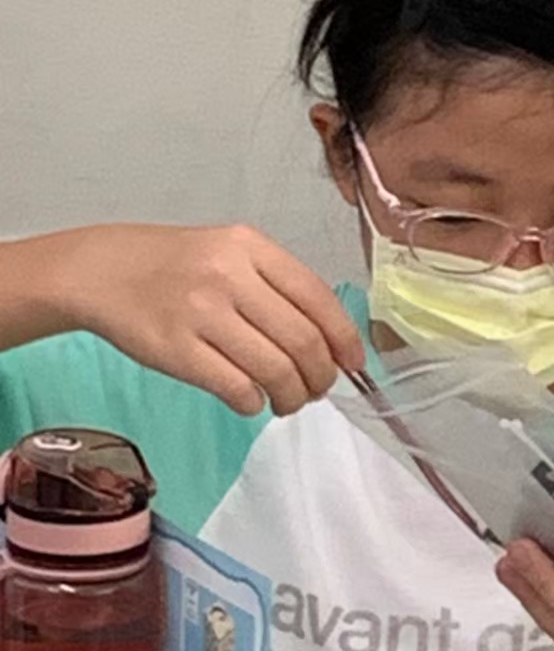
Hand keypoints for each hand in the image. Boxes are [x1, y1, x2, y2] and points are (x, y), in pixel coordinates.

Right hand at [63, 223, 364, 415]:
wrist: (104, 271)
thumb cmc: (177, 266)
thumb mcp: (231, 252)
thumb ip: (277, 285)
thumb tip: (330, 340)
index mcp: (251, 247)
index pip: (318, 297)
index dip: (344, 338)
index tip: (352, 363)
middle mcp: (229, 275)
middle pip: (302, 340)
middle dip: (321, 376)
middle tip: (318, 389)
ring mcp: (201, 313)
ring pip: (274, 369)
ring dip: (292, 396)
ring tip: (288, 401)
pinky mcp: (176, 350)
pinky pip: (236, 387)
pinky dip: (254, 403)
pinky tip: (252, 401)